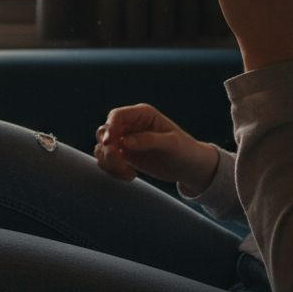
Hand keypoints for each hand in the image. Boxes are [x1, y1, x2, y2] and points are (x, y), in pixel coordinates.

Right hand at [93, 104, 217, 192]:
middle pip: (104, 132)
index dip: (109, 128)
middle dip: (108, 149)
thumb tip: (124, 142)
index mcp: (142, 115)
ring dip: (109, 163)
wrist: (190, 168)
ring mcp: (125, 140)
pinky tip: (129, 176)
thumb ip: (148, 140)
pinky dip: (112, 170)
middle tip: (122, 163)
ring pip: (102, 148)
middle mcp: (131, 125)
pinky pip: (107, 161)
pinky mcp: (124, 155)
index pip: (117, 116)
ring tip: (128, 174)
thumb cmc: (185, 150)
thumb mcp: (172, 144)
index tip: (111, 144)